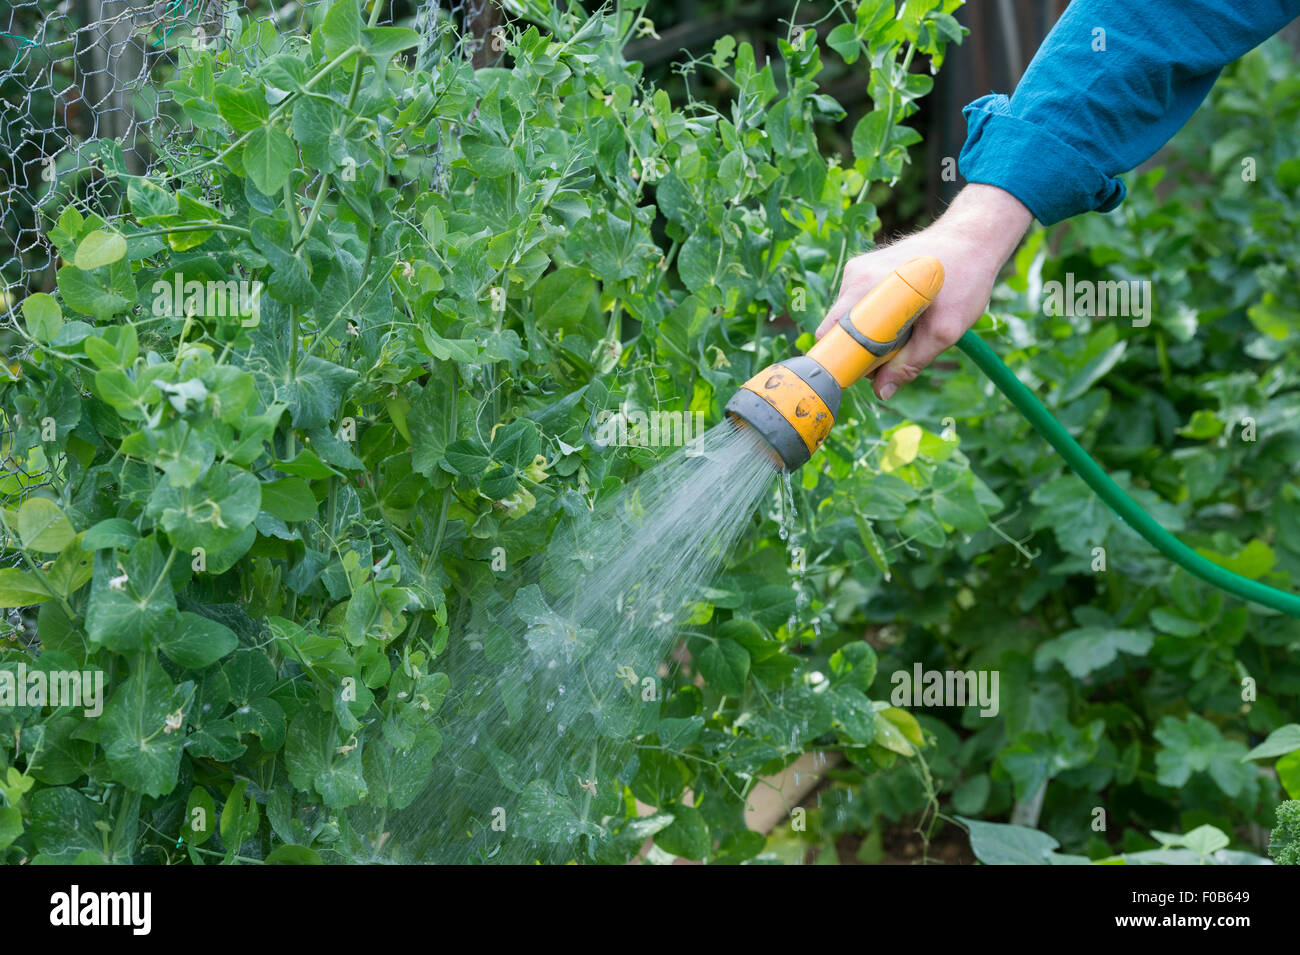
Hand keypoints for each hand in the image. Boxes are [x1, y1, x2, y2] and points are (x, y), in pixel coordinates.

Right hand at [817, 184, 1032, 400]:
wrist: (974, 238)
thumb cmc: (965, 278)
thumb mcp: (944, 330)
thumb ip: (910, 364)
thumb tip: (882, 393)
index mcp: (865, 286)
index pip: (830, 333)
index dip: (843, 359)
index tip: (866, 372)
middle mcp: (855, 275)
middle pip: (840, 329)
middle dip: (864, 349)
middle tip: (900, 352)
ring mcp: (859, 270)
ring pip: (852, 319)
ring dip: (875, 334)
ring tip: (911, 327)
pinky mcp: (866, 269)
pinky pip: (862, 306)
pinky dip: (879, 318)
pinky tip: (907, 313)